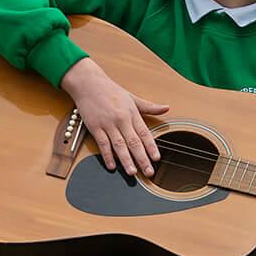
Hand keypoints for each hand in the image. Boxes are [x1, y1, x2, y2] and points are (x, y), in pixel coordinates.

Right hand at [61, 57, 169, 176]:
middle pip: (134, 142)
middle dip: (142, 159)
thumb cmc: (110, 90)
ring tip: (132, 172)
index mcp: (132, 113)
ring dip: (126, 160)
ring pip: (119, 145)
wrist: (88, 83)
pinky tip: (112, 166)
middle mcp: (121, 119)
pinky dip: (107, 156)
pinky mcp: (95, 127)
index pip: (144, 133)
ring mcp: (108, 124)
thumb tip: (166, 108)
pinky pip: (102, 144)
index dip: (151, 147)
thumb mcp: (132, 97)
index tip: (156, 158)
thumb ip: (149, 107)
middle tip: (148, 172)